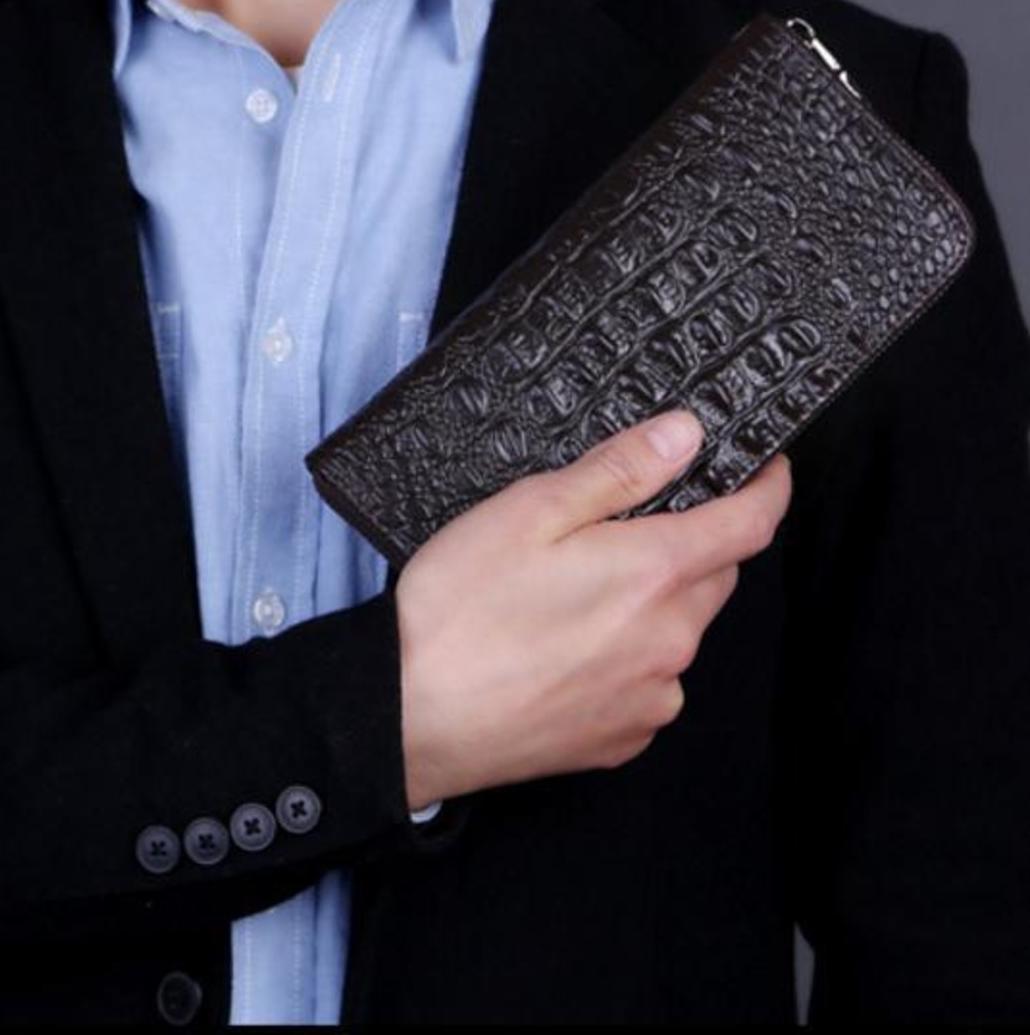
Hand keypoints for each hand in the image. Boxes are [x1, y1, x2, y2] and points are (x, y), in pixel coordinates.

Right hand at [395, 409, 792, 808]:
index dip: (768, 488)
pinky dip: (628, 662)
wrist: (408, 717)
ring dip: (654, 608)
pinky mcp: (622, 740)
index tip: (766, 468)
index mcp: (655, 574)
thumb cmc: (459, 608)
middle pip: (715, 577)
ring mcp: (650, 698)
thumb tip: (688, 435)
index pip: (752, 524)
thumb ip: (619, 472)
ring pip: (680, 634)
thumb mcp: (529, 511)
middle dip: (692, 546)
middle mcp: (671, 642)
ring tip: (574, 602)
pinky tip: (566, 656)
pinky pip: (649, 687)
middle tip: (624, 532)